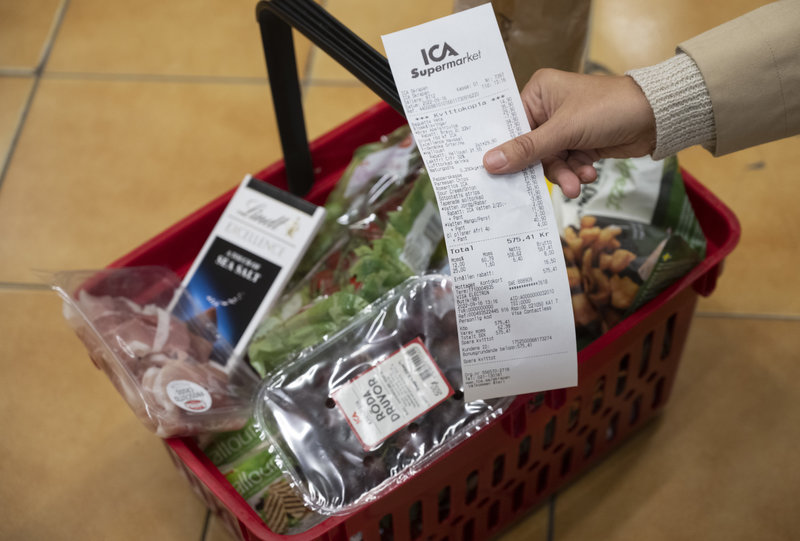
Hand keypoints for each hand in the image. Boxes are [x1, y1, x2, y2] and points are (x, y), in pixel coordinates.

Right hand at [482, 69, 655, 197]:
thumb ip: (527, 149)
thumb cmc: (608, 108)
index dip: (505, 149)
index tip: (496, 172)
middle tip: (553, 183)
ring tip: (577, 183)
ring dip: (564, 174)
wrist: (656, 117)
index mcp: (539, 92)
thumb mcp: (563, 131)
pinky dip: (576, 172)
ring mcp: (565, 128)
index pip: (511, 125)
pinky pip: (567, 164)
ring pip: (550, 161)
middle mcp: (549, 108)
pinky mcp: (581, 143)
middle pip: (530, 148)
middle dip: (546, 167)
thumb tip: (489, 163)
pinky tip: (589, 173)